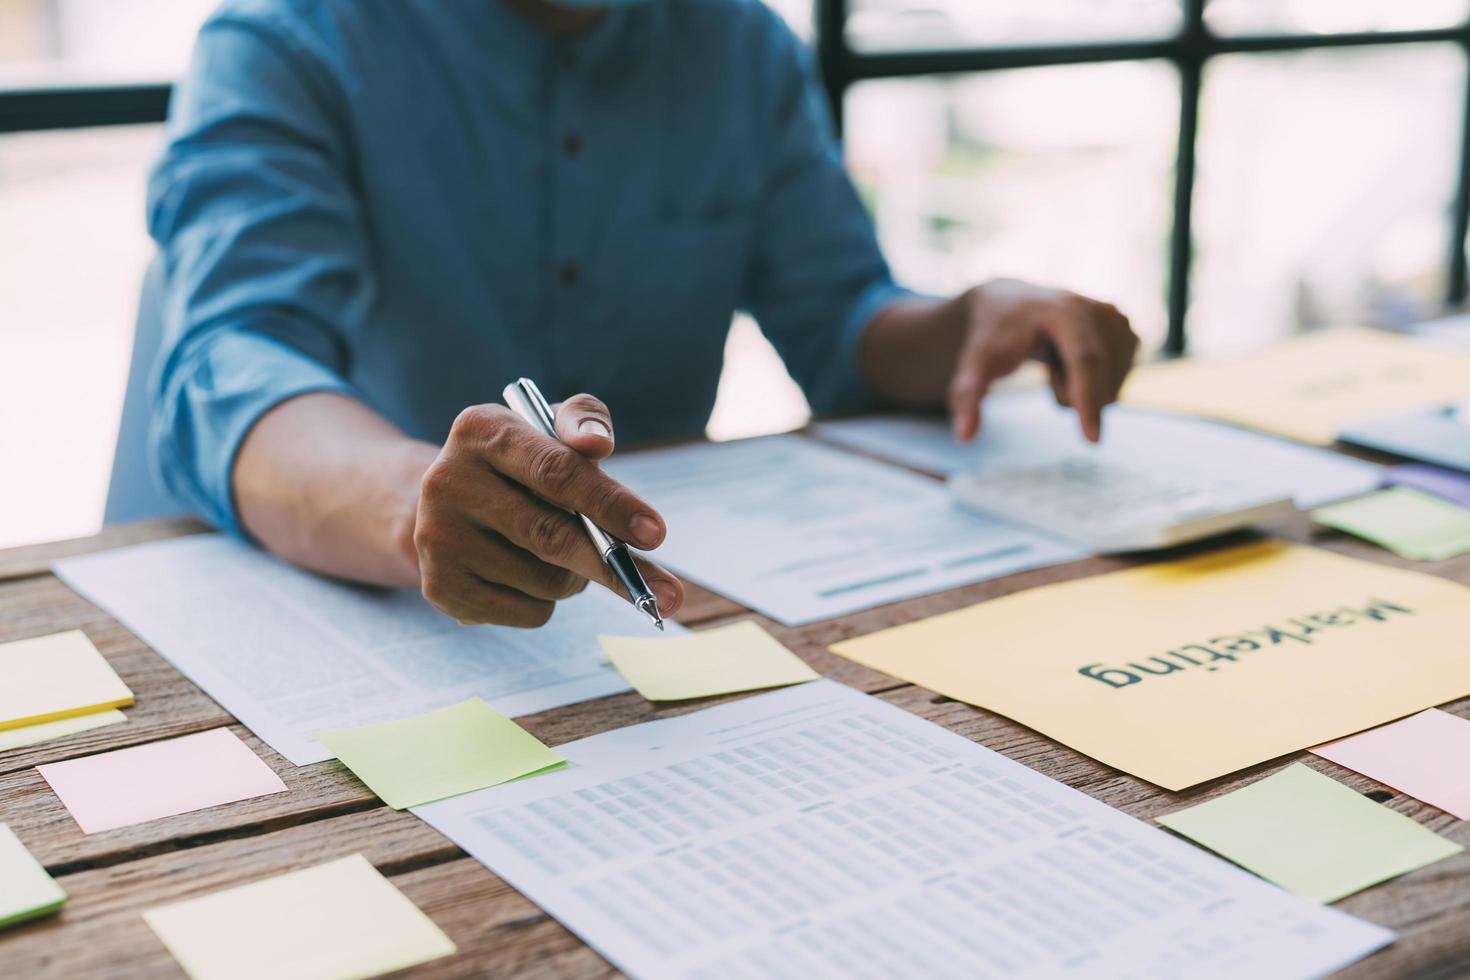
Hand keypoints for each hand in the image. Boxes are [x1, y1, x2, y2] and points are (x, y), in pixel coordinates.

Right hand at [413, 393, 684, 626]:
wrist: (447, 507)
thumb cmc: (522, 463)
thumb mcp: (550, 429)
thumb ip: (584, 422)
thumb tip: (598, 444)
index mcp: (480, 429)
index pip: (556, 471)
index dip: (611, 504)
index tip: (656, 533)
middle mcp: (446, 481)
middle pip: (550, 536)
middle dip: (614, 564)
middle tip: (668, 592)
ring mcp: (437, 539)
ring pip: (546, 581)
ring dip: (578, 578)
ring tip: (565, 555)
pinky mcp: (440, 588)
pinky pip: (530, 613)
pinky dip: (550, 602)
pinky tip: (529, 576)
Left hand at [947, 278, 1138, 442]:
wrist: (1011, 304)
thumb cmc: (993, 335)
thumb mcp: (974, 363)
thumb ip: (967, 397)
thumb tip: (964, 437)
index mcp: (1064, 309)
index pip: (1084, 359)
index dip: (1089, 400)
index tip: (1092, 440)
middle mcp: (1099, 309)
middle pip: (1100, 377)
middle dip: (1071, 394)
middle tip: (1048, 375)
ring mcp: (1118, 318)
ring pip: (1110, 385)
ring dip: (1080, 389)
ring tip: (1057, 362)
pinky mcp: (1128, 329)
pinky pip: (1118, 380)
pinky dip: (1094, 382)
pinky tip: (1072, 361)